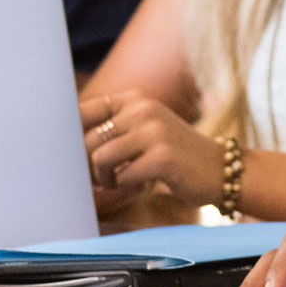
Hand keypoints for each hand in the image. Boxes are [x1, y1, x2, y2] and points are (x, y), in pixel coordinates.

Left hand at [82, 91, 225, 207]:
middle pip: (88, 140)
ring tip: (118, 182)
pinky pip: (122, 176)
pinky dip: (125, 187)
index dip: (70, 136)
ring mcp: (154, 131)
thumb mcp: (146, 129)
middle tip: (101, 179)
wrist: (220, 169)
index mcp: (135, 99)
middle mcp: (143, 109)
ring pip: (100, 158)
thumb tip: (66, 145)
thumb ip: (113, 129)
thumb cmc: (174, 154)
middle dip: (88, 167)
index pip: (84, 110)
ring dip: (104, 178)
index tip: (69, 155)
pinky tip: (140, 185)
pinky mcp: (162, 157)